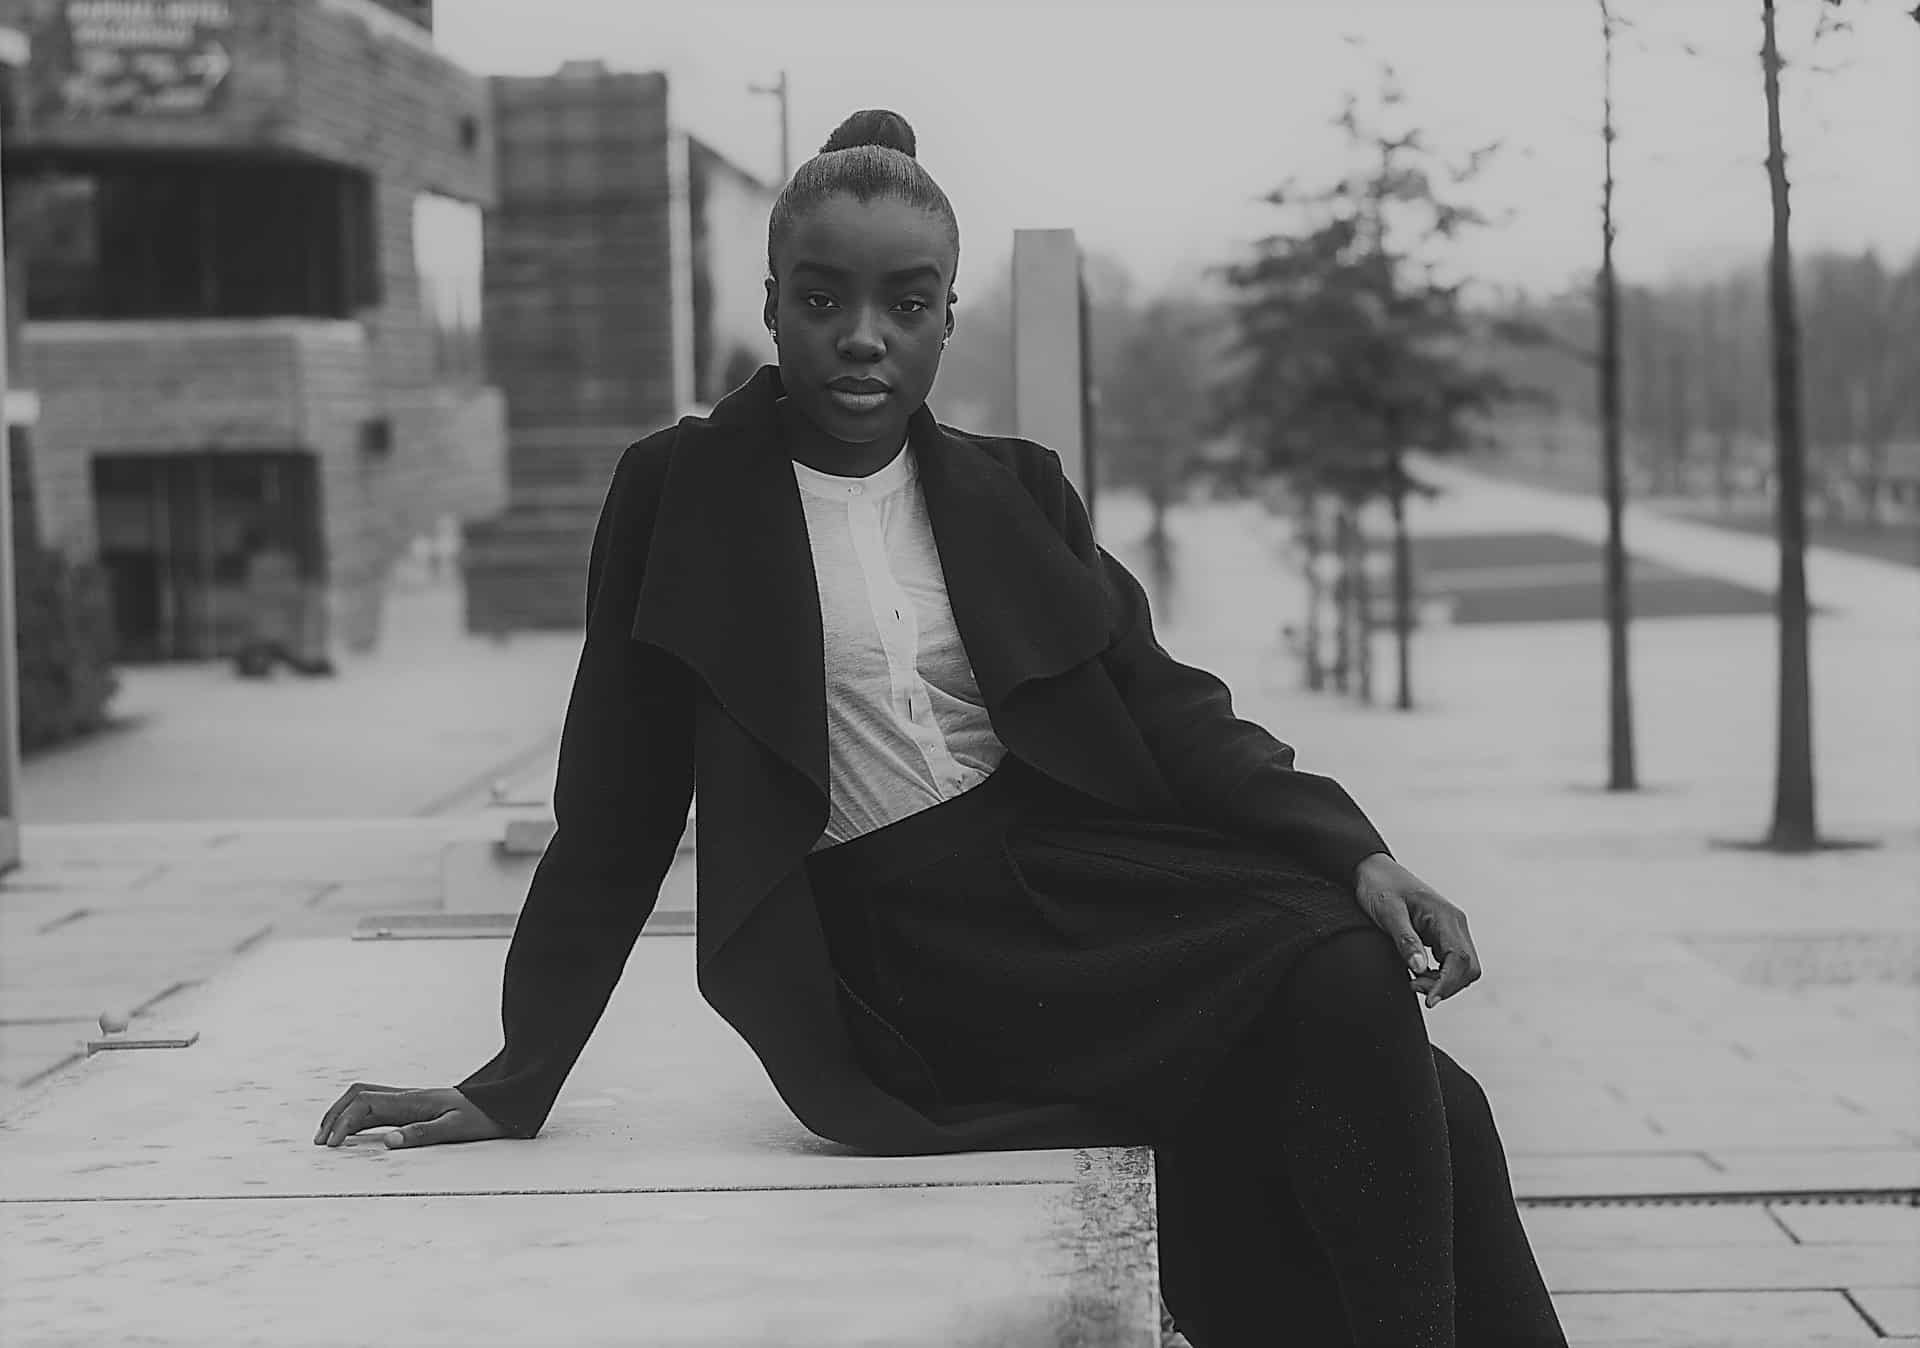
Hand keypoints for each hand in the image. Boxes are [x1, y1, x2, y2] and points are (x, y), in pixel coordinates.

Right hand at [313, 1083, 506, 1148]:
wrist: (502, 1101)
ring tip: (328, 1135)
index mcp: (412, 1101)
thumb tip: (388, 1141)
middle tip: (319, 1142)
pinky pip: (377, 1105)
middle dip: (334, 1115)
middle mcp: (406, 1096)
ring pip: (365, 1097)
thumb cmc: (482, 1115)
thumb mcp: (456, 1128)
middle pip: (358, 1095)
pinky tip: (355, 1130)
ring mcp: (409, 1099)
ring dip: (343, 1112)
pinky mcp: (414, 1105)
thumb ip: (422, 1134)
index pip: (364, 1105)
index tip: (330, 1145)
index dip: (342, 1123)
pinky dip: (358, 1114)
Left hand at [1351, 853, 1481, 1008]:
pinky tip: (1417, 975)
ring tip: (1413, 982)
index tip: (1429, 1000)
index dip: (1448, 984)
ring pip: (1462, 968)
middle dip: (1446, 986)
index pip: (1461, 959)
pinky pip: (1450, 962)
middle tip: (1414, 987)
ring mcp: (1451, 929)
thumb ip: (1405, 940)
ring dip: (1442, 982)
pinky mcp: (1442, 935)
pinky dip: (1438, 975)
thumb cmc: (1378, 887)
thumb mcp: (1388, 913)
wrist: (1372, 869)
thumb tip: (1420, 970)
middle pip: (1469, 968)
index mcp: (1446, 916)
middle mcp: (1455, 923)